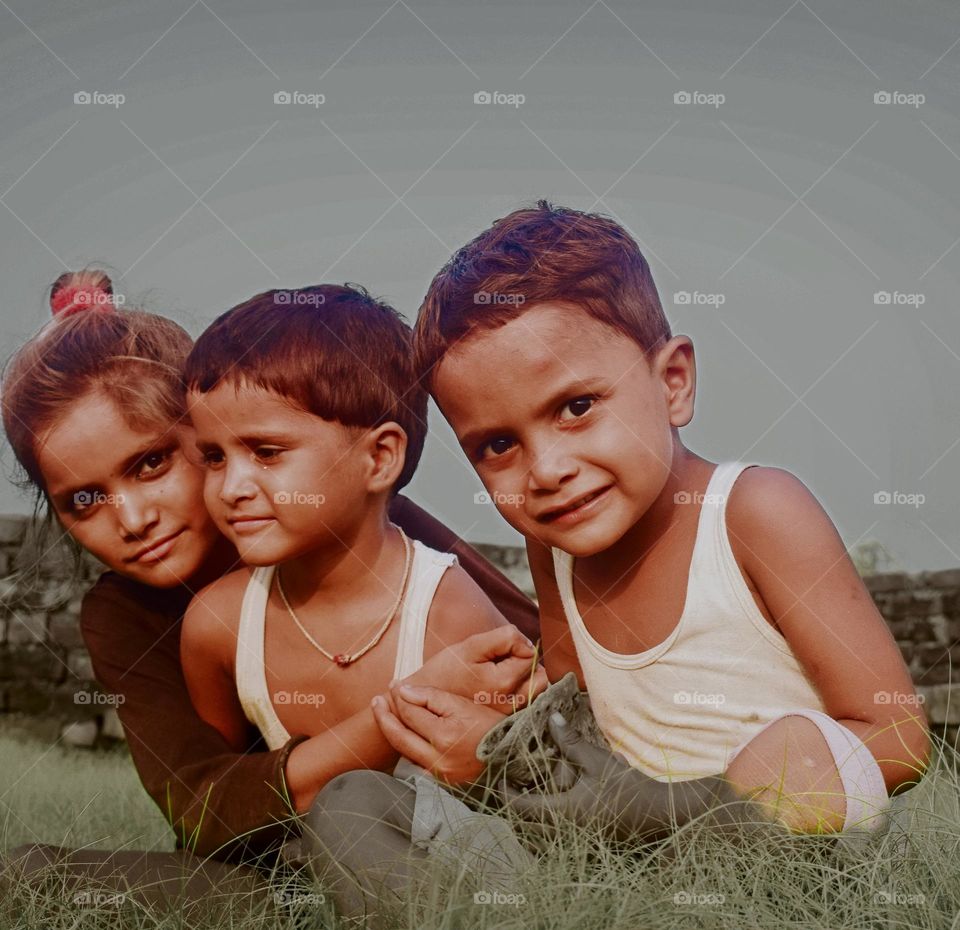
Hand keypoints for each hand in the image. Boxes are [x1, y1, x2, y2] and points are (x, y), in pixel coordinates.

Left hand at [371, 684, 503, 784]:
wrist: (513, 755)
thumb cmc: (491, 727)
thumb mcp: (463, 705)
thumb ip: (432, 697)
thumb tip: (403, 690)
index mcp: (443, 737)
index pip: (410, 713)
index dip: (400, 696)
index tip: (394, 684)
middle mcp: (437, 759)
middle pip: (399, 736)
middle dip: (384, 716)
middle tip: (376, 701)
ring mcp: (438, 774)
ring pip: (405, 751)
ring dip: (393, 731)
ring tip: (384, 715)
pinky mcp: (442, 782)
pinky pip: (416, 764)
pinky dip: (407, 748)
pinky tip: (403, 736)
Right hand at [408, 626, 547, 713]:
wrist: (424, 700)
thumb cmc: (446, 670)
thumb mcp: (471, 646)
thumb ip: (504, 638)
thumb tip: (529, 644)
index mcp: (502, 682)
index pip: (531, 656)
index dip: (518, 646)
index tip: (498, 649)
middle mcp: (509, 704)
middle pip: (540, 676)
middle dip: (527, 664)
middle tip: (503, 661)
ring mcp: (508, 717)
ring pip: (537, 692)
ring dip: (527, 680)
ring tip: (502, 674)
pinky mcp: (505, 724)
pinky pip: (527, 705)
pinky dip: (521, 694)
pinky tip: (501, 688)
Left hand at [502, 713, 747, 841]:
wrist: (664, 818)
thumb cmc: (630, 788)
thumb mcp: (598, 761)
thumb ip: (571, 743)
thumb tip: (551, 718)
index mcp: (563, 815)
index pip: (519, 808)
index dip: (505, 793)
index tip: (501, 778)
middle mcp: (564, 836)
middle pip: (523, 830)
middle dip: (513, 810)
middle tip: (512, 788)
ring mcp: (576, 848)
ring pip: (537, 843)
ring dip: (528, 824)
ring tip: (529, 801)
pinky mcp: (587, 851)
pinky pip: (554, 848)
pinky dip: (545, 835)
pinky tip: (553, 816)